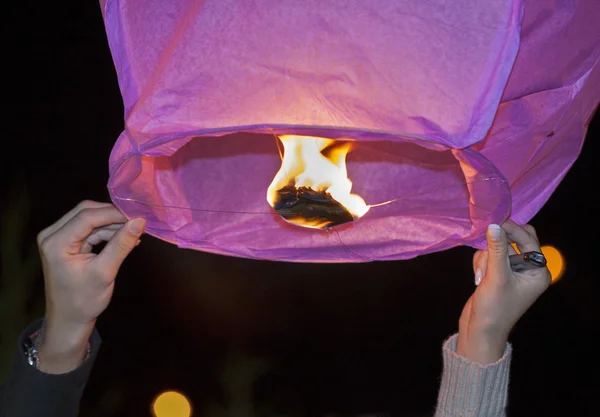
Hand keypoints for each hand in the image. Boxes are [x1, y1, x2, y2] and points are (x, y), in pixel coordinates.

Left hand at [35, 200, 145, 373]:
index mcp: (56, 242)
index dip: (114, 213)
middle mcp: (52, 234)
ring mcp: (58, 237)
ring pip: (89, 219)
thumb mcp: (105, 272)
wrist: (69, 321)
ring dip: (112, 224)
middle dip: (113, 215)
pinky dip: (107, 232)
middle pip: (86, 212)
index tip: (139, 215)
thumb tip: (140, 221)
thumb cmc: (84, 301)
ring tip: (135, 232)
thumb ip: (121, 244)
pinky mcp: (66, 242)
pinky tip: (125, 238)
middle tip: (138, 220)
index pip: (87, 217)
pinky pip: (89, 229)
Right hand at [456, 221, 550, 364]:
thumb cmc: (494, 308)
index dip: (511, 230)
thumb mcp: (496, 277)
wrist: (480, 332)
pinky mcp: (498, 274)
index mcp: (538, 271)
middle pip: (515, 240)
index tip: (492, 224)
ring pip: (498, 247)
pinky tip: (478, 278)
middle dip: (498, 244)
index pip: (528, 239)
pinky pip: (490, 256)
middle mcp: (529, 270)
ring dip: (486, 257)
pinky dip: (481, 263)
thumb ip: (496, 249)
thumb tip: (494, 225)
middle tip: (485, 242)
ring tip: (481, 276)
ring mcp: (513, 272)